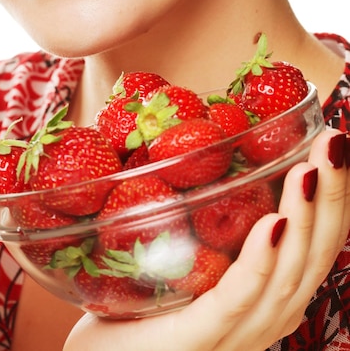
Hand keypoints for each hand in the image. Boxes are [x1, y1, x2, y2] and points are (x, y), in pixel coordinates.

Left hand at [64, 128, 349, 350]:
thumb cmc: (141, 302)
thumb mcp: (186, 254)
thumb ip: (207, 222)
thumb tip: (212, 154)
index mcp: (264, 294)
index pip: (314, 244)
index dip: (334, 196)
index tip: (335, 140)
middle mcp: (263, 315)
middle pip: (313, 256)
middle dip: (331, 197)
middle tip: (335, 140)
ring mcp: (236, 334)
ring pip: (285, 276)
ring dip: (304, 218)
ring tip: (311, 169)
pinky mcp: (201, 338)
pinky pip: (239, 299)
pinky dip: (261, 261)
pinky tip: (276, 224)